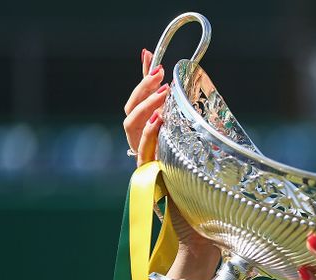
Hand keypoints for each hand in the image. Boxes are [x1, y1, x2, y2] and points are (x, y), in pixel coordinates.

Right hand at [123, 48, 167, 167]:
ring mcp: (140, 150)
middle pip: (131, 108)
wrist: (184, 188)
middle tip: (160, 75)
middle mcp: (137, 135)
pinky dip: (148, 133)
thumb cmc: (178, 153)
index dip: (142, 77)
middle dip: (144, 89)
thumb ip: (168, 100)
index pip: (137, 96)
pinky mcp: (147, 166)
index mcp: (144, 124)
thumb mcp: (177, 123)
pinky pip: (142, 148)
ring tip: (163, 93)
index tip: (150, 56)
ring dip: (145, 106)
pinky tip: (158, 120)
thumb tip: (163, 67)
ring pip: (131, 124)